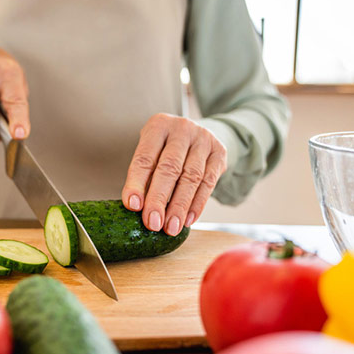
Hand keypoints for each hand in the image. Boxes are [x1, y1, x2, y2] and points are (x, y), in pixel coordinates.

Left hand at [122, 113, 226, 235]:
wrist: (198, 135)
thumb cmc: (166, 148)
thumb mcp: (151, 152)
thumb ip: (144, 176)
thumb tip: (137, 207)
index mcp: (158, 125)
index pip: (145, 158)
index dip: (137, 183)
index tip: (133, 206)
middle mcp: (182, 129)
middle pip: (169, 168)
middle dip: (159, 199)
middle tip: (152, 223)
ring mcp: (203, 139)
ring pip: (191, 177)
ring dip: (179, 206)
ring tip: (170, 227)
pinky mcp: (219, 153)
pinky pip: (208, 183)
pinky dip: (197, 204)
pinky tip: (187, 220)